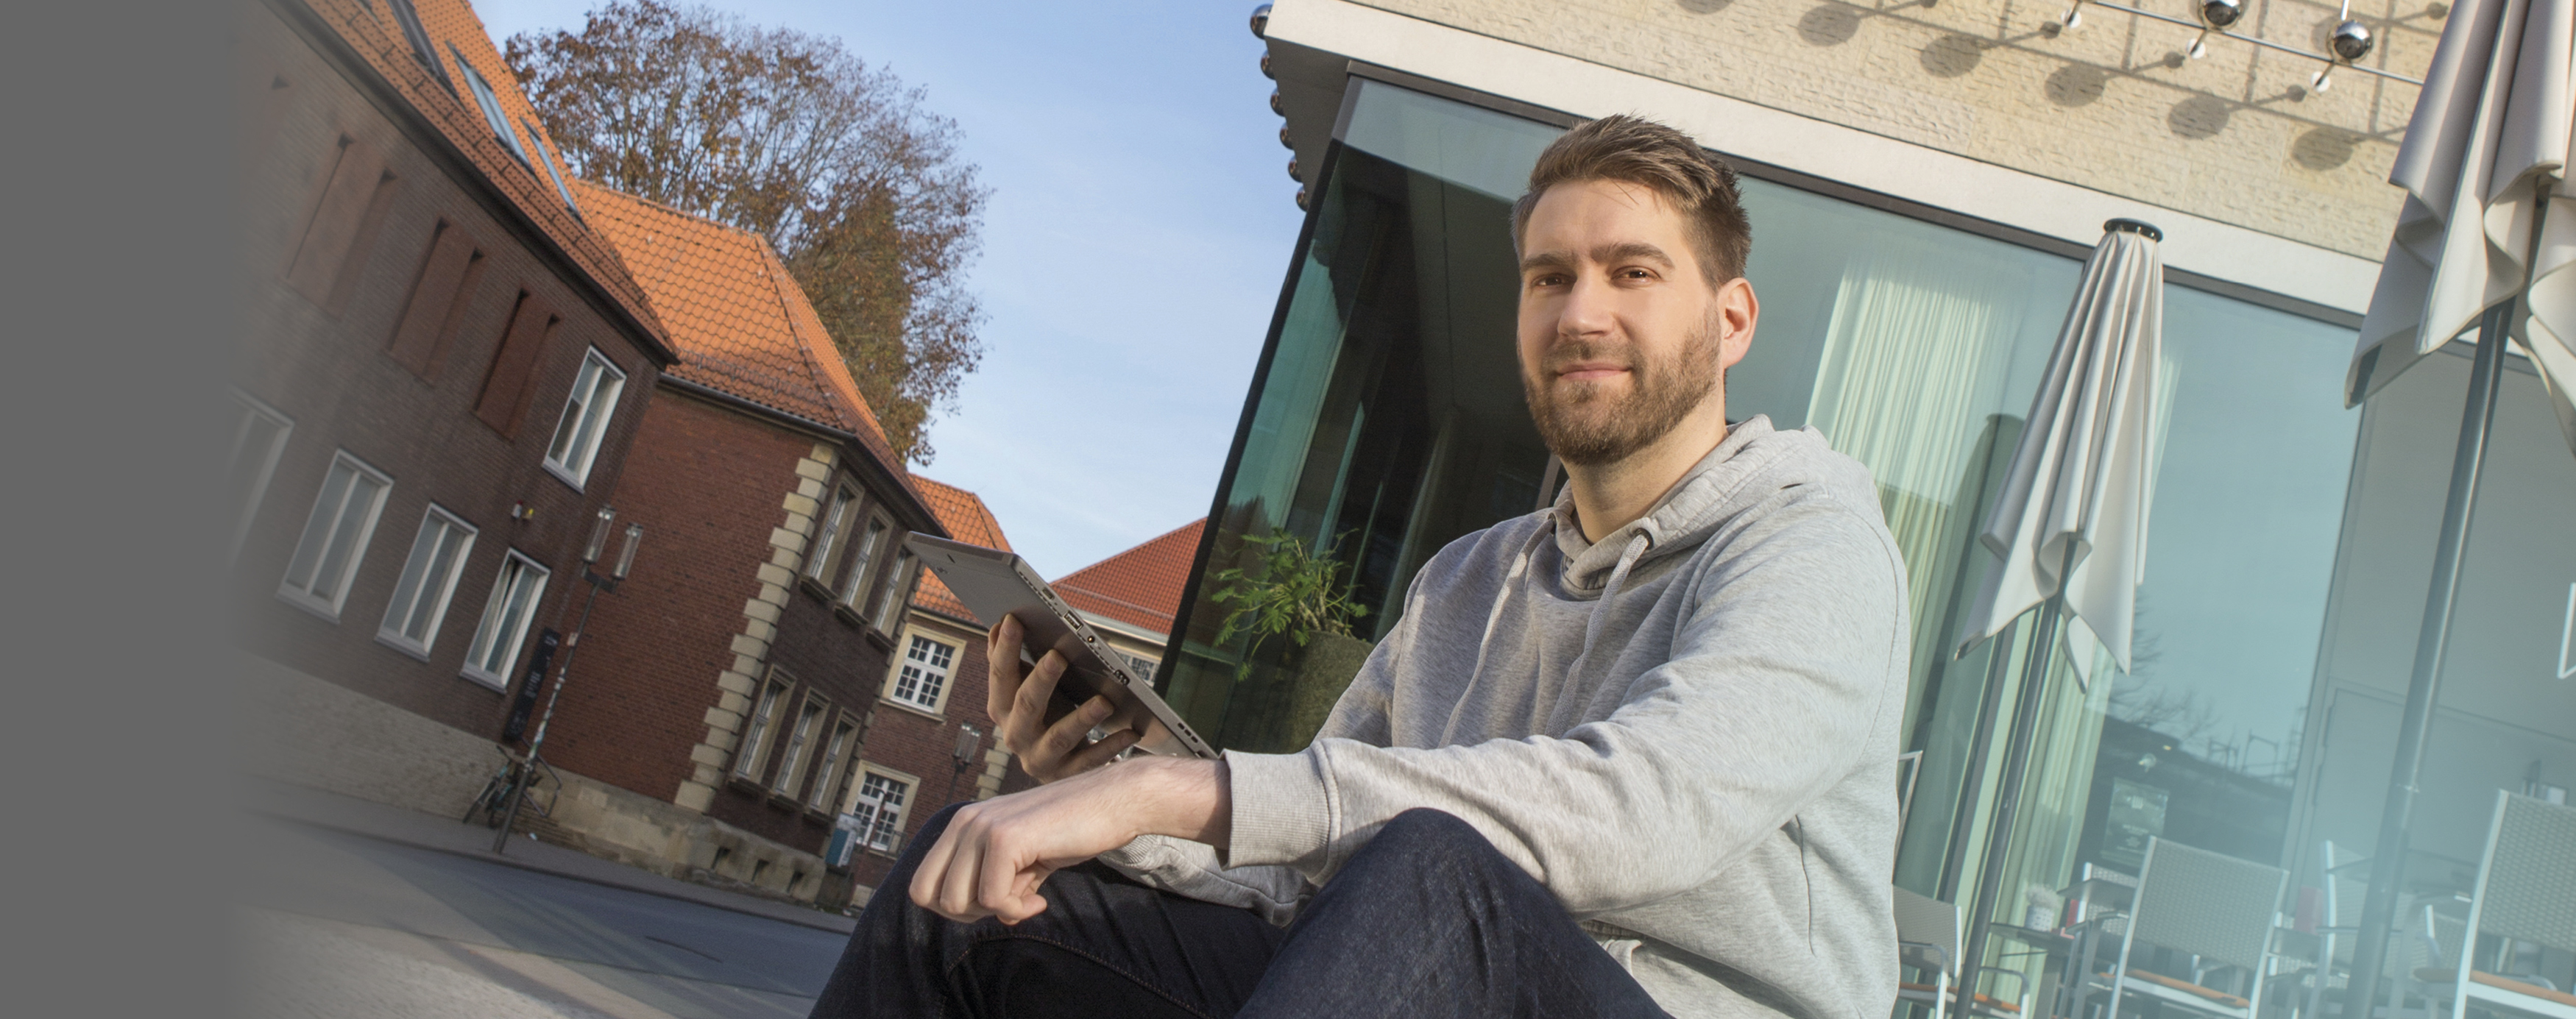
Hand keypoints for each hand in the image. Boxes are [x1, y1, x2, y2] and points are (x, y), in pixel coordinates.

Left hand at [909, 756, 1228, 923]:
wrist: (1115, 801)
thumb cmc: (1073, 830)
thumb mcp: (1024, 860)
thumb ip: (998, 882)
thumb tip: (992, 916)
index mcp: (962, 824)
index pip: (922, 885)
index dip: (956, 907)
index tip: (996, 902)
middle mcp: (964, 821)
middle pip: (931, 898)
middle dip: (970, 914)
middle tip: (1011, 902)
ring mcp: (982, 827)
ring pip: (957, 902)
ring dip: (996, 911)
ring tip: (1030, 894)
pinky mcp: (1005, 838)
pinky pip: (993, 899)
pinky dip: (1018, 908)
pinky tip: (1042, 895)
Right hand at [986, 614, 1140, 782]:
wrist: (1058, 766)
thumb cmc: (1045, 716)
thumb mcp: (1027, 689)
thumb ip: (1014, 661)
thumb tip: (1000, 624)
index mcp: (1002, 708)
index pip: (1000, 676)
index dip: (1005, 649)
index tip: (1013, 620)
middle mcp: (1016, 735)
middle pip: (1026, 705)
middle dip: (1040, 680)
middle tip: (1057, 656)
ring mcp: (1040, 758)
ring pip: (1060, 737)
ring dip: (1083, 718)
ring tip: (1105, 701)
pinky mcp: (1067, 775)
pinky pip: (1090, 761)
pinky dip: (1111, 746)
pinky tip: (1131, 731)